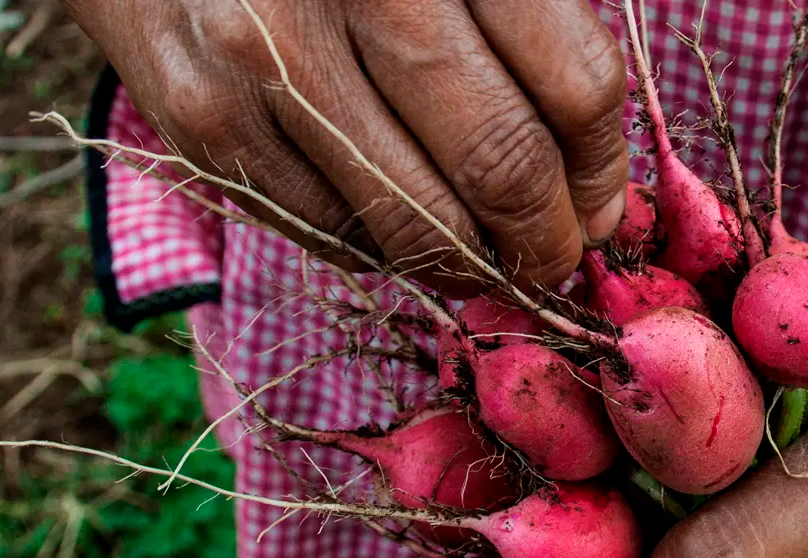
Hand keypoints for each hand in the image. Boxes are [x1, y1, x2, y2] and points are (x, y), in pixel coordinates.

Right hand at [63, 0, 629, 293]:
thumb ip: (526, 43)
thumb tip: (594, 196)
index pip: (572, 84)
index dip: (600, 170)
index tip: (601, 207)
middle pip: (501, 161)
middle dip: (544, 239)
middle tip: (552, 259)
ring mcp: (270, 56)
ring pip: (415, 221)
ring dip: (470, 265)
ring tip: (485, 260)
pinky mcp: (207, 119)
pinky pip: (330, 233)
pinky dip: (381, 253)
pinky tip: (394, 229)